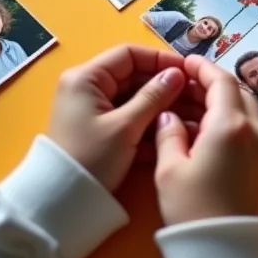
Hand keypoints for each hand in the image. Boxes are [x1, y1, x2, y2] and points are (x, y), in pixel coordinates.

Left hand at [47, 45, 189, 191]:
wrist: (62, 203)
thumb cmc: (91, 158)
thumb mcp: (126, 126)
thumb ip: (154, 97)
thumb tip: (178, 73)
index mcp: (86, 78)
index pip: (129, 54)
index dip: (160, 59)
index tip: (187, 71)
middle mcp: (88, 88)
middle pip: (135, 76)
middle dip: (165, 86)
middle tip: (194, 95)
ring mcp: (94, 109)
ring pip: (136, 98)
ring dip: (162, 106)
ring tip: (191, 114)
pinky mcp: (101, 129)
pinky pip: (131, 116)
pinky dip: (150, 122)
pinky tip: (174, 131)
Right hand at [155, 55, 257, 225]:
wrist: (229, 256)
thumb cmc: (194, 211)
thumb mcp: (170, 170)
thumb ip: (169, 134)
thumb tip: (170, 116)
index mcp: (232, 124)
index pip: (220, 80)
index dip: (202, 67)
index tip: (186, 62)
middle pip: (238, 92)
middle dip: (213, 85)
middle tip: (186, 87)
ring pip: (249, 111)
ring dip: (225, 104)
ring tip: (196, 112)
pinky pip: (255, 131)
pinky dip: (236, 124)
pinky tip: (214, 137)